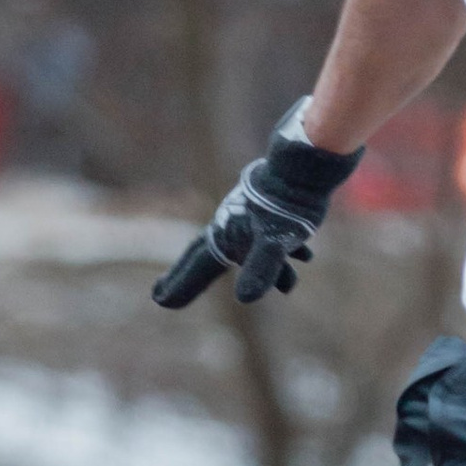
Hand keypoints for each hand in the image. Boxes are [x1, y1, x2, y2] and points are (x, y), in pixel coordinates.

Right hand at [153, 104, 364, 310]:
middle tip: (171, 293)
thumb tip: (245, 299)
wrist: (302, 166)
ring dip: (268, 269)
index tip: (160, 299)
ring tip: (288, 284)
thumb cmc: (284, 205)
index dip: (182, 283)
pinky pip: (273, 238)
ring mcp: (251, 217)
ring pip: (250, 250)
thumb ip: (261, 268)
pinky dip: (287, 252)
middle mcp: (232, 225)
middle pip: (212, 257)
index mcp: (226, 234)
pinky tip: (305, 256)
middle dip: (198, 277)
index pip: (198, 264)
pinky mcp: (272, 210)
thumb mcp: (274, 241)